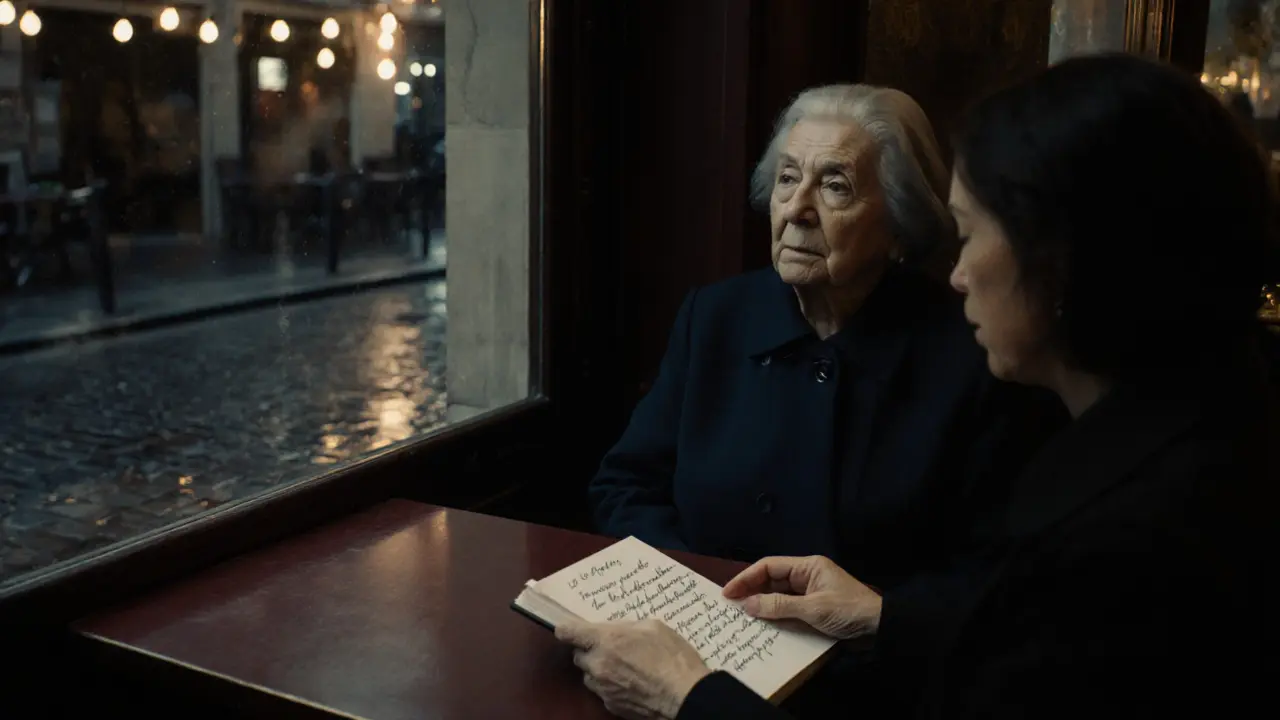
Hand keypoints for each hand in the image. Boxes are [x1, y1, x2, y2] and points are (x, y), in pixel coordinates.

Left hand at [555, 618, 711, 718]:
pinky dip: (610, 686)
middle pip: (578, 655)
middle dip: (590, 650)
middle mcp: (598, 665)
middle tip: (610, 647)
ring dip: (598, 669)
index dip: (566, 629)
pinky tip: (630, 682)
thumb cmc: (673, 658)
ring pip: (589, 675)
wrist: (685, 697)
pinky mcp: (611, 705)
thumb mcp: (653, 627)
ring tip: (623, 667)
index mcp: (606, 640)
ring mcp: (603, 688)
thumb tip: (616, 631)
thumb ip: (627, 627)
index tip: (570, 628)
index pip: (567, 632)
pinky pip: (602, 691)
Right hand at [722, 555, 881, 639]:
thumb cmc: (849, 611)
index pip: (769, 566)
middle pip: (771, 580)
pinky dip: (775, 615)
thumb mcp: (813, 609)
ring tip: (741, 615)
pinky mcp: (814, 609)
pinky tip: (763, 624)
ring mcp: (810, 593)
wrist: (881, 627)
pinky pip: (788, 609)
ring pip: (778, 595)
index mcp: (808, 566)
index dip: (746, 577)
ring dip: (762, 604)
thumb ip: (779, 606)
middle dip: (751, 590)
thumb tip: (748, 605)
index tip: (728, 592)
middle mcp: (806, 576)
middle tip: (730, 605)